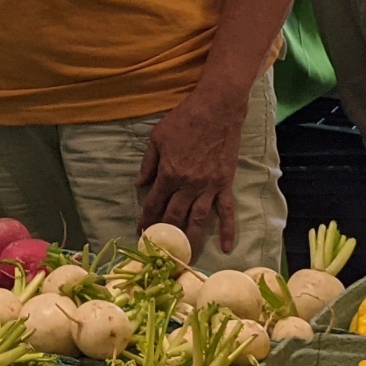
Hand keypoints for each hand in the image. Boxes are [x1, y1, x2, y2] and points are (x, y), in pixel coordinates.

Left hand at [137, 79, 248, 253]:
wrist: (217, 108)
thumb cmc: (185, 119)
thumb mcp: (157, 137)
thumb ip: (148, 163)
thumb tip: (139, 184)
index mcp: (169, 173)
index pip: (154, 204)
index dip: (146, 220)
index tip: (141, 233)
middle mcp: (188, 185)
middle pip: (174, 216)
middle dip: (165, 235)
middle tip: (161, 250)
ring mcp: (209, 186)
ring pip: (198, 220)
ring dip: (190, 240)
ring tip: (186, 258)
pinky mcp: (225, 183)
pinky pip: (227, 211)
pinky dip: (227, 230)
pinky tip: (225, 247)